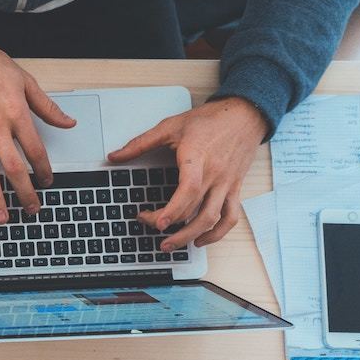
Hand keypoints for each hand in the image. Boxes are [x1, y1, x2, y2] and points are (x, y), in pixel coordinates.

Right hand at [0, 29, 75, 223]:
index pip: (35, 149)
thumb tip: (68, 123)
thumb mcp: (26, 82)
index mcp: (16, 113)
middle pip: (14, 167)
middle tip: (31, 208)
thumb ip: (47, 107)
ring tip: (2, 217)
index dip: (43, 169)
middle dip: (24, 192)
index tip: (47, 182)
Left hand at [108, 97, 266, 250]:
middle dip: (169, 224)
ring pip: (212, 219)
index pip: (189, 190)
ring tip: (170, 245)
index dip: (173, 210)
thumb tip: (114, 156)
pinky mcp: (235, 188)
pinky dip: (217, 233)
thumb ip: (141, 143)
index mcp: (198, 158)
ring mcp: (226, 184)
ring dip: (191, 236)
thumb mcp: (171, 126)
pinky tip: (200, 240)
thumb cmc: (210, 120)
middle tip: (149, 226)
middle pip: (194, 210)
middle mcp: (215, 174)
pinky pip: (230, 217)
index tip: (156, 223)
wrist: (245, 114)